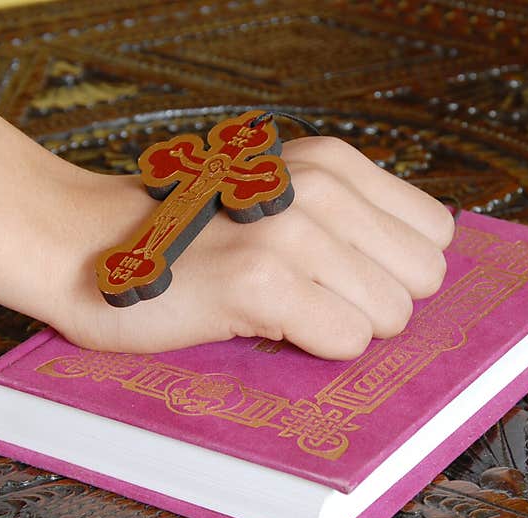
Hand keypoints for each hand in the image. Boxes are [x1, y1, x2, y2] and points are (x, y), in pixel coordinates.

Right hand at [62, 136, 454, 358]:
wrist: (91, 243)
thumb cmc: (193, 236)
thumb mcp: (281, 198)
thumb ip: (352, 221)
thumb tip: (424, 280)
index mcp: (334, 161)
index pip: (436, 234)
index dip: (394, 269)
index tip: (348, 277)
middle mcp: (321, 185)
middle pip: (423, 279)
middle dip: (374, 302)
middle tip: (311, 294)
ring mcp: (292, 230)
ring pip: (391, 316)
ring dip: (340, 327)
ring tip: (280, 306)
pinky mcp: (261, 280)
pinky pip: (346, 340)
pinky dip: (311, 347)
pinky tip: (261, 323)